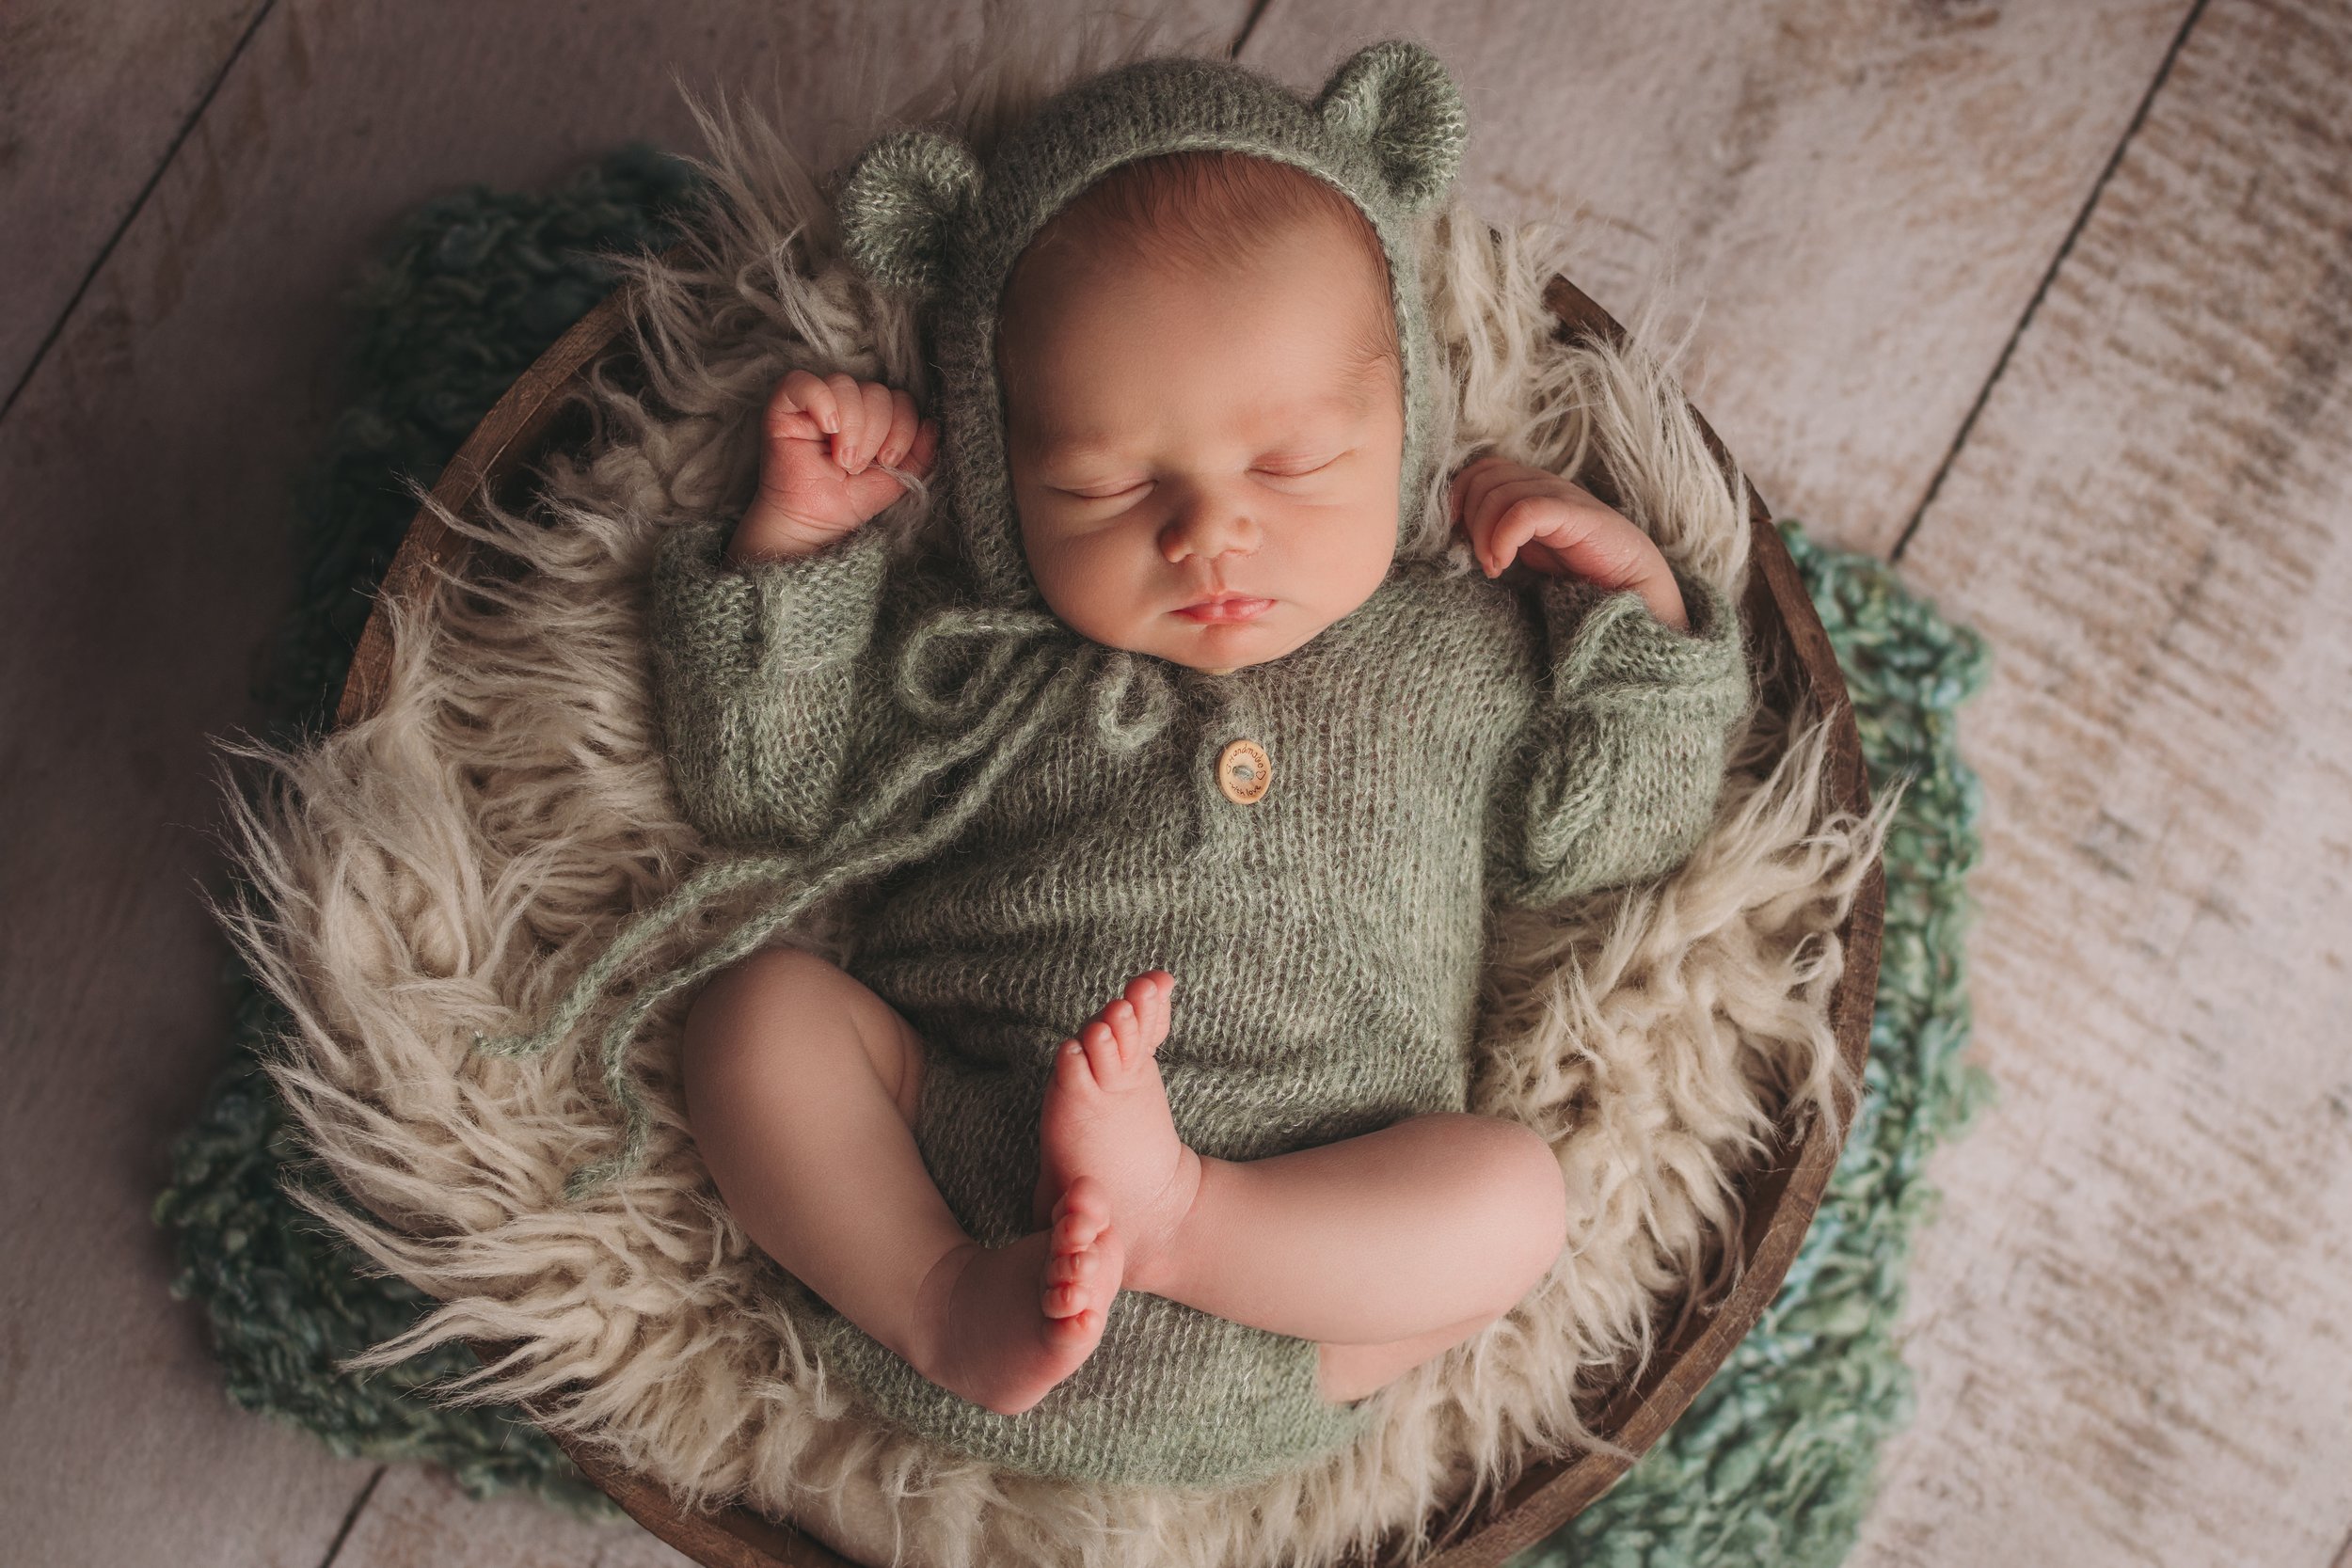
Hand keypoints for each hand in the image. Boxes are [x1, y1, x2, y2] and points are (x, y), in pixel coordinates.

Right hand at [731, 370, 940, 561]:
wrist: (812, 524)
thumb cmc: (847, 502)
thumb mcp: (896, 480)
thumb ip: (921, 454)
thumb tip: (932, 424)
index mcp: (875, 417)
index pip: (901, 399)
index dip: (902, 428)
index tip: (888, 462)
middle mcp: (847, 404)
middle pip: (876, 391)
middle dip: (874, 433)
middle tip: (856, 466)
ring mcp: (815, 403)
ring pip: (846, 385)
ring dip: (851, 426)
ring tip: (841, 459)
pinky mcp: (784, 406)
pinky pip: (803, 382)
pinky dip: (821, 401)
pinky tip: (828, 428)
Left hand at [1449, 455, 1687, 630]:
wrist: (1637, 590)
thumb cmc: (1583, 575)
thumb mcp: (1531, 552)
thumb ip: (1501, 536)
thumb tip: (1457, 539)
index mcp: (1531, 489)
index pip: (1481, 470)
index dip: (1458, 497)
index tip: (1456, 536)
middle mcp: (1544, 485)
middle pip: (1484, 478)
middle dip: (1468, 518)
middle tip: (1481, 558)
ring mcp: (1561, 497)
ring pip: (1498, 493)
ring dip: (1483, 533)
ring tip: (1493, 567)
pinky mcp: (1576, 516)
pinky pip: (1525, 510)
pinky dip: (1502, 537)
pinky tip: (1503, 563)